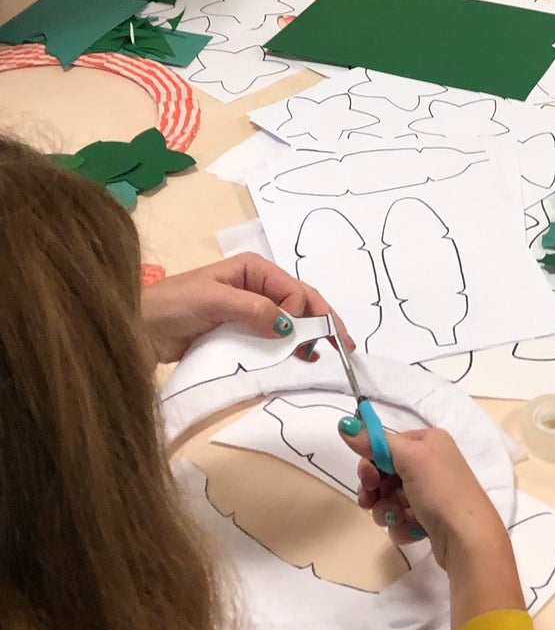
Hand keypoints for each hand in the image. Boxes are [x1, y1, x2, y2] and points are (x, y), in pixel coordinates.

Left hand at [141, 255, 339, 363]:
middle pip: (300, 302)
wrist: (137, 329)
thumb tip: (289, 325)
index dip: (305, 312)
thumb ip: (253, 309)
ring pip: (290, 322)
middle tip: (343, 346)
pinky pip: (273, 339)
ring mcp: (250, 311)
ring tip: (323, 356)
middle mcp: (257, 287)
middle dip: (322, 322)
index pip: (294, 289)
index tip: (302, 337)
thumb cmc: (172, 305)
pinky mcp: (241, 333)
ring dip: (309, 337)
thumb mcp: (213, 301)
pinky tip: (300, 360)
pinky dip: (290, 348)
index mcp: (253, 269)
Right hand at [342, 424, 524, 619]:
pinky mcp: (430, 517)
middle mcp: (432, 462)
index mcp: (429, 441)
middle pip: (385, 473)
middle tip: (372, 502)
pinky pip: (401, 518)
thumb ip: (374, 442)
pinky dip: (402, 525)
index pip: (386, 445)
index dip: (372, 463)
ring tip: (399, 518)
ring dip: (388, 511)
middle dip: (377, 491)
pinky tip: (413, 530)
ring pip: (390, 499)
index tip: (368, 481)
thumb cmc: (440, 491)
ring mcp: (431, 492)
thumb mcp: (409, 459)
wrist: (467, 539)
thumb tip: (344, 424)